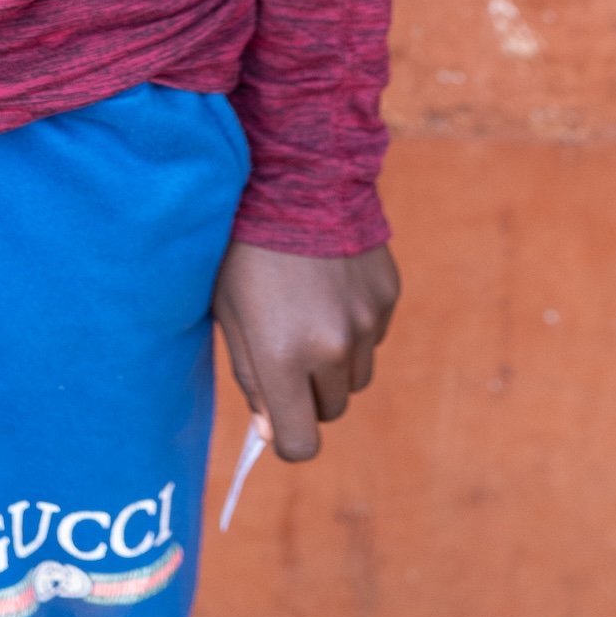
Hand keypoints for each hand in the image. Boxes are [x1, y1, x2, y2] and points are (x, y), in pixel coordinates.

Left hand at [211, 241, 398, 463]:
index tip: (278, 415)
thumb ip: (249, 376)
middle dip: (310, 394)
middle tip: (288, 349)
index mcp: (282, 355)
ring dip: (335, 362)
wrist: (295, 174)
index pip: (299, 442)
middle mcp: (332, 347)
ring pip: (357, 377)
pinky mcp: (388, 296)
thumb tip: (269, 430)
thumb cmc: (244, 245)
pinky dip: (356, 326)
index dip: (287, 435)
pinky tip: (329, 284)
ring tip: (308, 312)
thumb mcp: (228, 310)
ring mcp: (367, 322)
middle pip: (331, 410)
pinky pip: (375, 337)